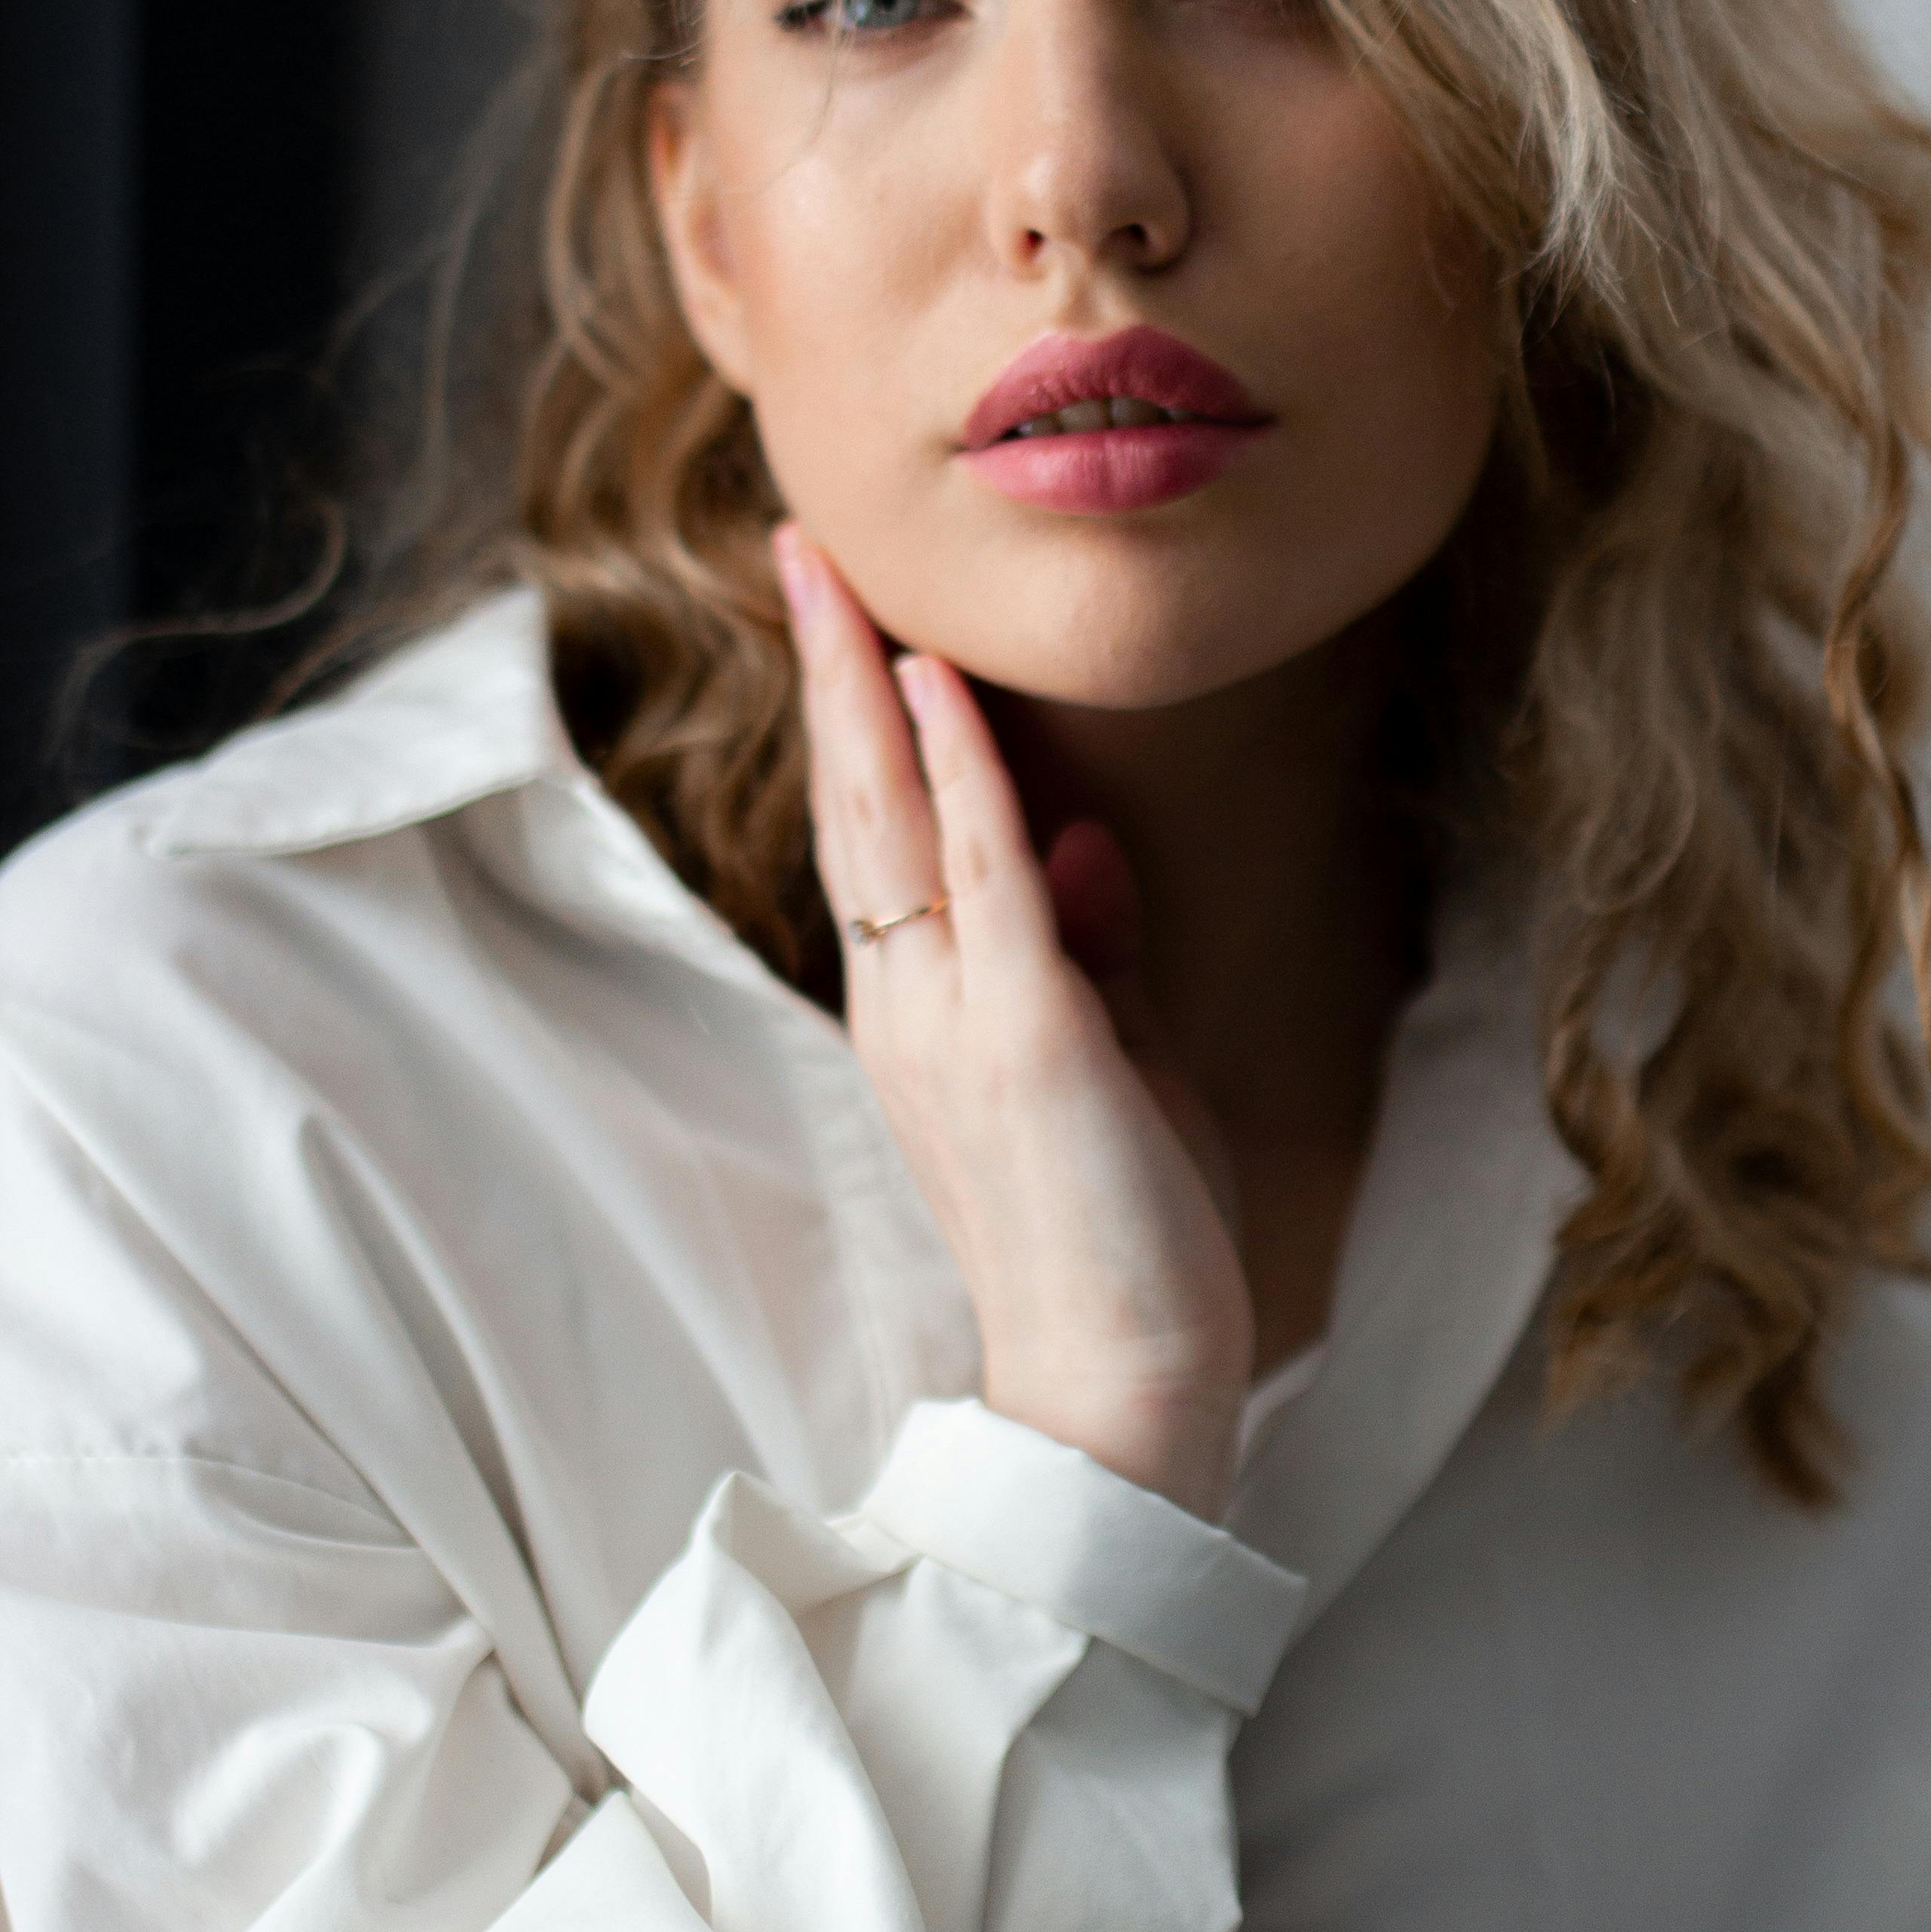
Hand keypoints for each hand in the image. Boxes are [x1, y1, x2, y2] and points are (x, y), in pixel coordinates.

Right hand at [777, 526, 1252, 1517]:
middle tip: (803, 544)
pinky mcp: (1030, 1038)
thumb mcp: (1110, 1061)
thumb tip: (1080, 837)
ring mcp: (958, 1021)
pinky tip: (940, 687)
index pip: (873, 837)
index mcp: (919, 1014)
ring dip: (869, 687)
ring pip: (894, 822)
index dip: (854, 720)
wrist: (1123, 1387)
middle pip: (853, 806)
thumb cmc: (1125, 1236)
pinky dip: (964, 775)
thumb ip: (1087, 948)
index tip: (842, 610)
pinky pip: (986, 878)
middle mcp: (911, 1007)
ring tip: (840, 576)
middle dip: (829, 668)